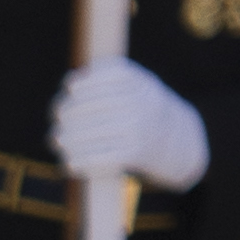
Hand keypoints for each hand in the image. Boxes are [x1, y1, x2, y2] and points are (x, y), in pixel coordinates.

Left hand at [54, 56, 207, 196]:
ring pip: (87, 133)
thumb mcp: (138, 85)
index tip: (69, 89)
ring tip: (56, 140)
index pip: (100, 77)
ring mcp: (136, 128)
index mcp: (139, 82)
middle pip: (88, 105)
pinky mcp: (134, 153)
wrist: (182, 142)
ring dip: (66, 139)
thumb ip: (109, 79)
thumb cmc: (147, 110)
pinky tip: (70, 162)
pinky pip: (98, 157)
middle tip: (57, 117)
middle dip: (67, 111)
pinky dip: (79, 161)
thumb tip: (71, 82)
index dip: (80, 83)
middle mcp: (138, 103)